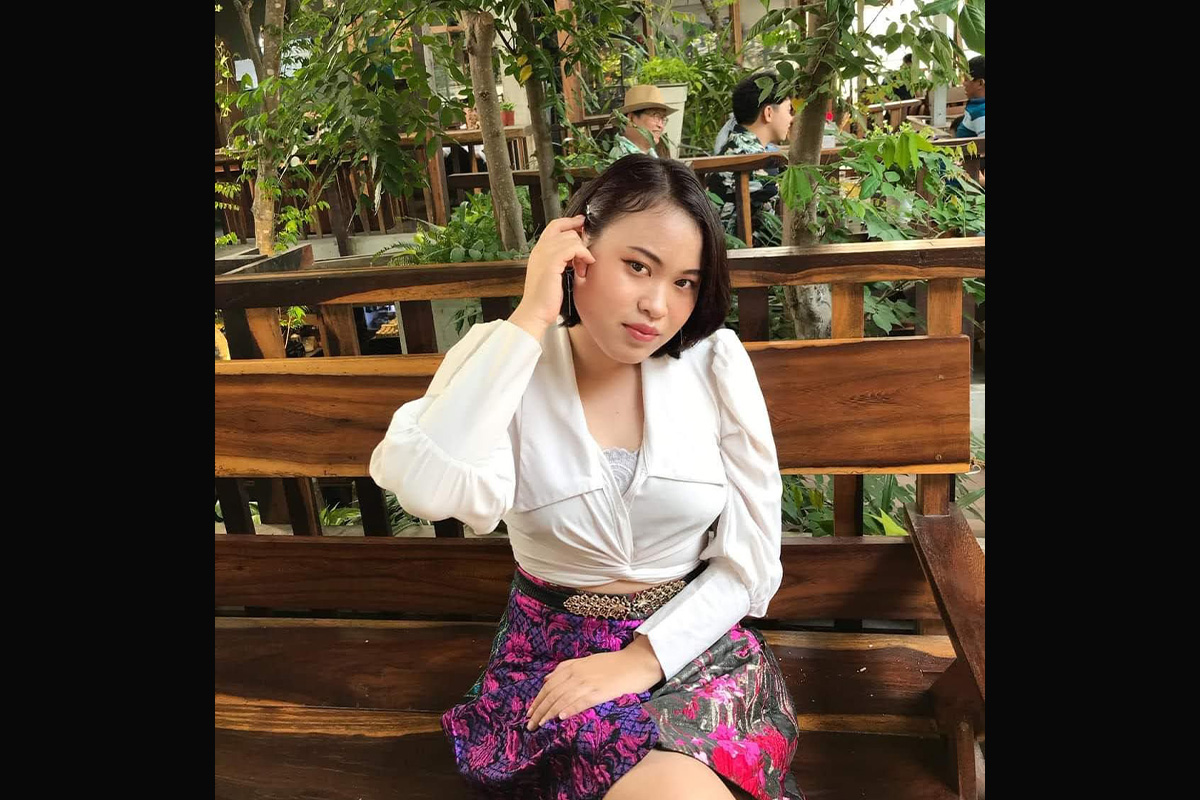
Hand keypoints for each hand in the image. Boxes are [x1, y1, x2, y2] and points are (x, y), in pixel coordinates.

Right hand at [509, 215, 595, 334]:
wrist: (535, 312)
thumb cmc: (545, 299)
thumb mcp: (554, 275)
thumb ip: (562, 261)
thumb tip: (577, 253)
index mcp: (539, 252)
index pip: (555, 226)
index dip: (570, 222)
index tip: (582, 223)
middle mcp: (540, 250)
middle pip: (566, 231)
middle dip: (580, 242)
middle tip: (584, 259)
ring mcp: (544, 254)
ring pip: (571, 238)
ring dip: (582, 252)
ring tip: (581, 269)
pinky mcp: (551, 262)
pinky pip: (573, 248)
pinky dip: (583, 255)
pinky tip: (583, 267)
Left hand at [525, 637, 662, 730]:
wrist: (636, 662)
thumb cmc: (612, 663)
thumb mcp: (586, 662)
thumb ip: (566, 669)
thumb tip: (547, 679)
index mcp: (573, 666)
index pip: (549, 684)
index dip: (538, 698)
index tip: (530, 711)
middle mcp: (578, 674)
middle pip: (553, 693)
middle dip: (540, 709)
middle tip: (530, 723)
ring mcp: (589, 683)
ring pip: (563, 699)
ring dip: (549, 712)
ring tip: (540, 724)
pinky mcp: (600, 692)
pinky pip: (581, 702)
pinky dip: (570, 709)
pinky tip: (561, 717)